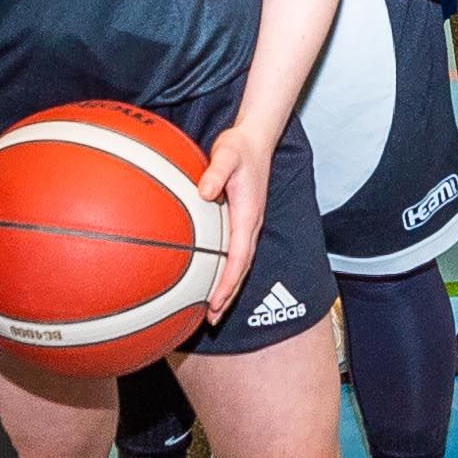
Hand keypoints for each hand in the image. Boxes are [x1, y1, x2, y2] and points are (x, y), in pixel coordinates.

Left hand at [199, 128, 274, 318]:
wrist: (254, 138)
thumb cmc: (238, 146)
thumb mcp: (226, 153)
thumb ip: (215, 172)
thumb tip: (203, 193)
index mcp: (248, 215)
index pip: (238, 258)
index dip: (227, 283)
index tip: (215, 302)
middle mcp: (249, 224)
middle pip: (241, 269)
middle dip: (228, 295)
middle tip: (212, 319)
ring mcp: (246, 224)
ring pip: (239, 263)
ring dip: (227, 287)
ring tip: (212, 309)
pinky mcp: (240, 220)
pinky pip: (233, 252)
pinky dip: (224, 270)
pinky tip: (209, 278)